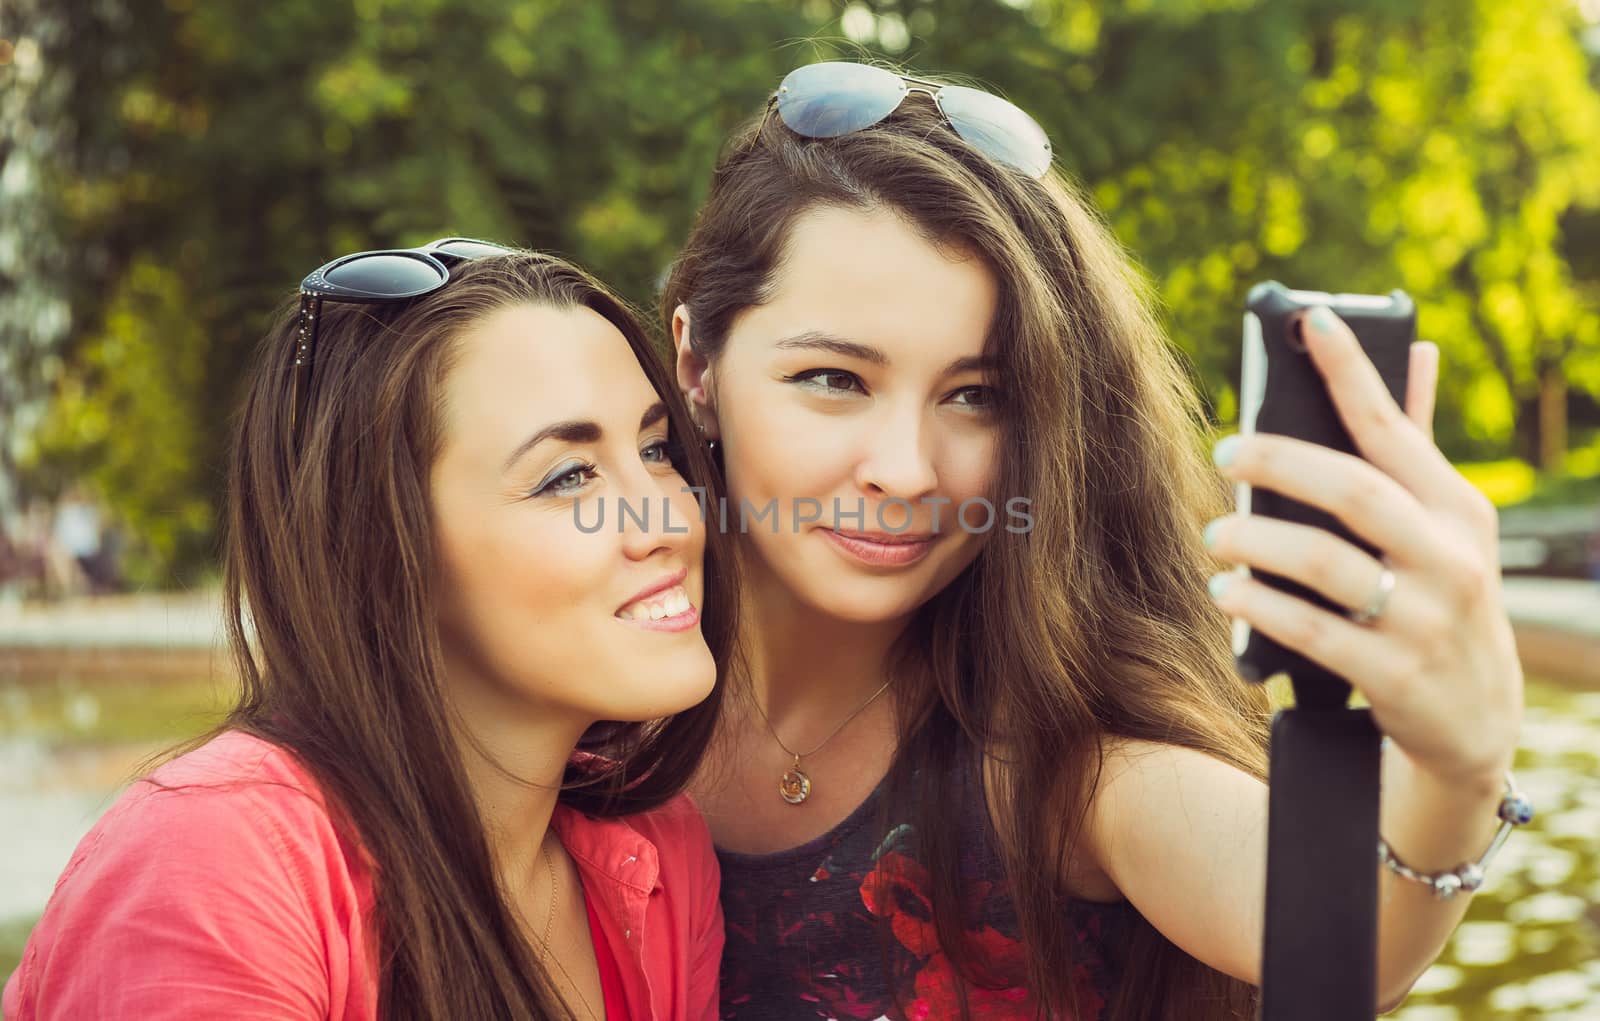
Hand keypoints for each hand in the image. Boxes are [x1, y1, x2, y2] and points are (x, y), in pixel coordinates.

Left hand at [1205, 305, 1522, 788]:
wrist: (1475, 724)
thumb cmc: (1440, 601)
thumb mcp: (1444, 529)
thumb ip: (1416, 447)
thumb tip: (1415, 351)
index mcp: (1458, 509)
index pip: (1397, 428)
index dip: (1352, 372)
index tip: (1310, 322)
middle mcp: (1450, 559)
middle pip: (1355, 490)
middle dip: (1281, 462)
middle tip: (1225, 452)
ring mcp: (1425, 620)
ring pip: (1325, 562)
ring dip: (1257, 540)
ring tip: (1218, 534)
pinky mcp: (1395, 676)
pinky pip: (1311, 631)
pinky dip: (1259, 606)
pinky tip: (1226, 591)